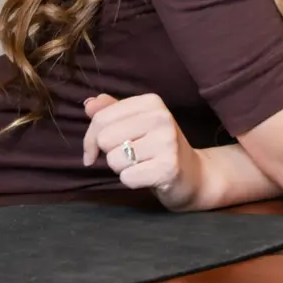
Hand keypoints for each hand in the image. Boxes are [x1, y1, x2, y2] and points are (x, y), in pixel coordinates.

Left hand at [82, 93, 204, 210]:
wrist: (193, 174)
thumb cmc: (158, 147)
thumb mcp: (136, 123)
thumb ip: (111, 112)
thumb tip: (89, 104)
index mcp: (151, 102)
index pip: (101, 118)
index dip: (91, 139)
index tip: (96, 151)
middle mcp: (161, 117)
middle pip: (104, 139)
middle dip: (110, 153)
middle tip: (130, 156)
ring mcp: (167, 142)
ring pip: (114, 160)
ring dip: (122, 168)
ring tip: (141, 164)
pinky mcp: (168, 168)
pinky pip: (127, 178)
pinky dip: (132, 181)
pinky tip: (147, 176)